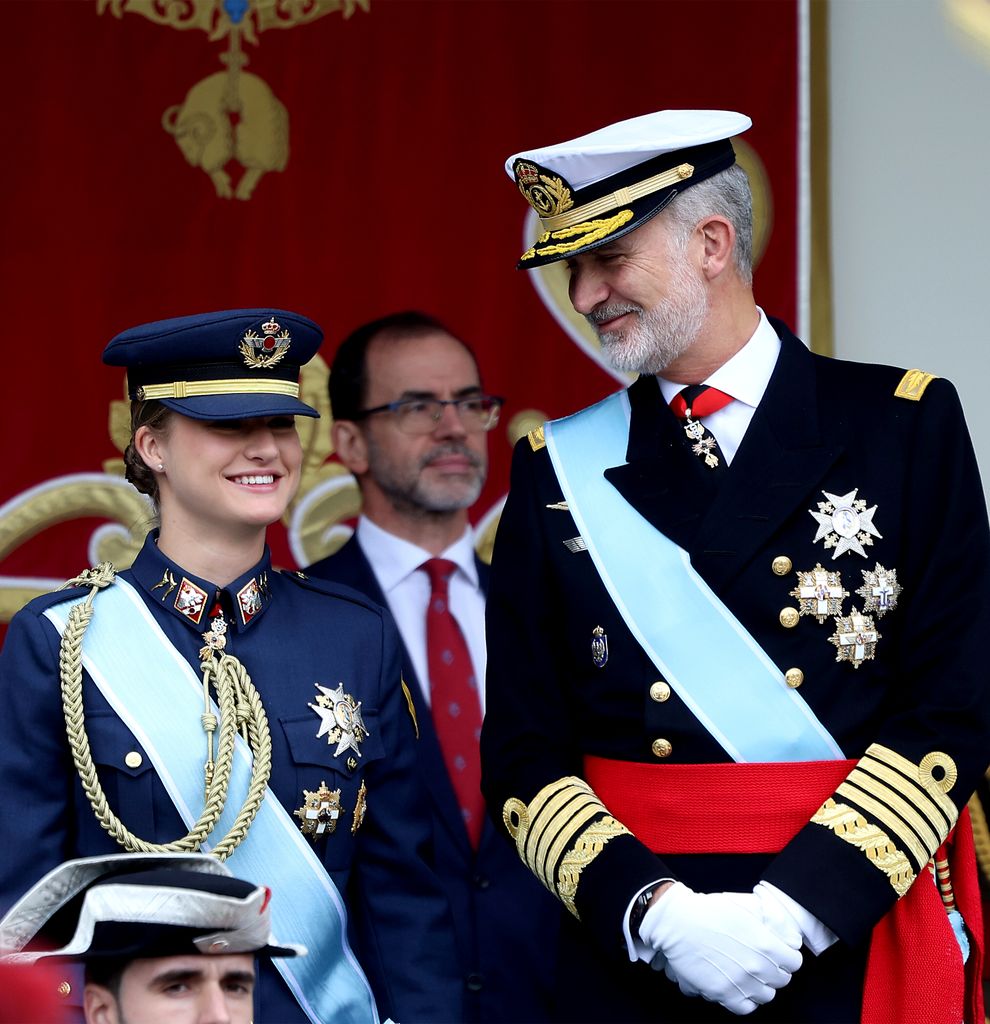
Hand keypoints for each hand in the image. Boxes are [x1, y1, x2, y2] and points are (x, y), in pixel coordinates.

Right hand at [639, 882, 802, 1014]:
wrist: (678, 922)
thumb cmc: (709, 910)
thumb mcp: (745, 906)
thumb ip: (772, 920)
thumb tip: (790, 936)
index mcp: (765, 944)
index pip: (794, 962)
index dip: (787, 955)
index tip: (778, 952)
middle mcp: (756, 967)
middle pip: (782, 980)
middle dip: (775, 970)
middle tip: (760, 960)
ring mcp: (740, 983)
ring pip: (767, 995)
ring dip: (761, 985)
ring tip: (748, 973)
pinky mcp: (723, 994)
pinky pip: (746, 1008)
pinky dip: (746, 999)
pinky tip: (739, 986)